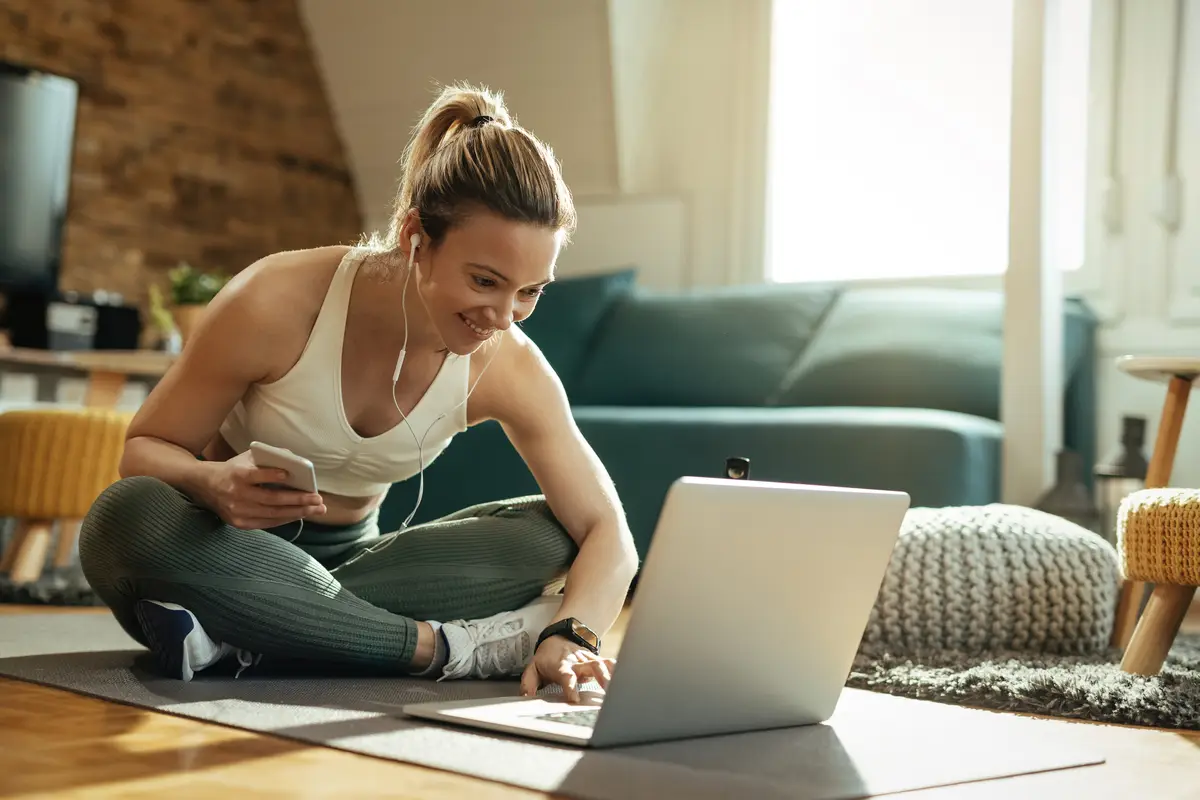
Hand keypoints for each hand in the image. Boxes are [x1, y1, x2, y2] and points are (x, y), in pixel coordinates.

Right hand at [201, 450, 324, 529]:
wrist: (205, 486)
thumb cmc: (234, 469)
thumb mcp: (247, 458)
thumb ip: (270, 457)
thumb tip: (297, 460)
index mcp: (237, 474)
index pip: (255, 475)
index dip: (271, 475)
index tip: (289, 474)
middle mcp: (236, 494)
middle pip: (271, 499)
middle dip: (298, 500)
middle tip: (318, 499)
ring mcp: (237, 511)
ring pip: (272, 514)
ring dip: (297, 512)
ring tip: (316, 509)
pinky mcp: (239, 523)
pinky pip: (267, 523)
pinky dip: (285, 519)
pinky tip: (300, 514)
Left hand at [519, 635, 614, 703]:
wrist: (559, 637)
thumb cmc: (547, 657)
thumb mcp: (533, 668)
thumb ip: (529, 683)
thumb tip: (526, 697)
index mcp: (562, 665)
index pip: (567, 676)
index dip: (571, 687)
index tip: (575, 699)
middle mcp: (577, 662)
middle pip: (592, 666)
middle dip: (601, 678)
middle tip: (607, 691)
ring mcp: (589, 660)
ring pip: (603, 664)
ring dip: (612, 676)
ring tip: (619, 689)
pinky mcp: (597, 660)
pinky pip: (609, 663)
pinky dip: (617, 670)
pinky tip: (625, 679)